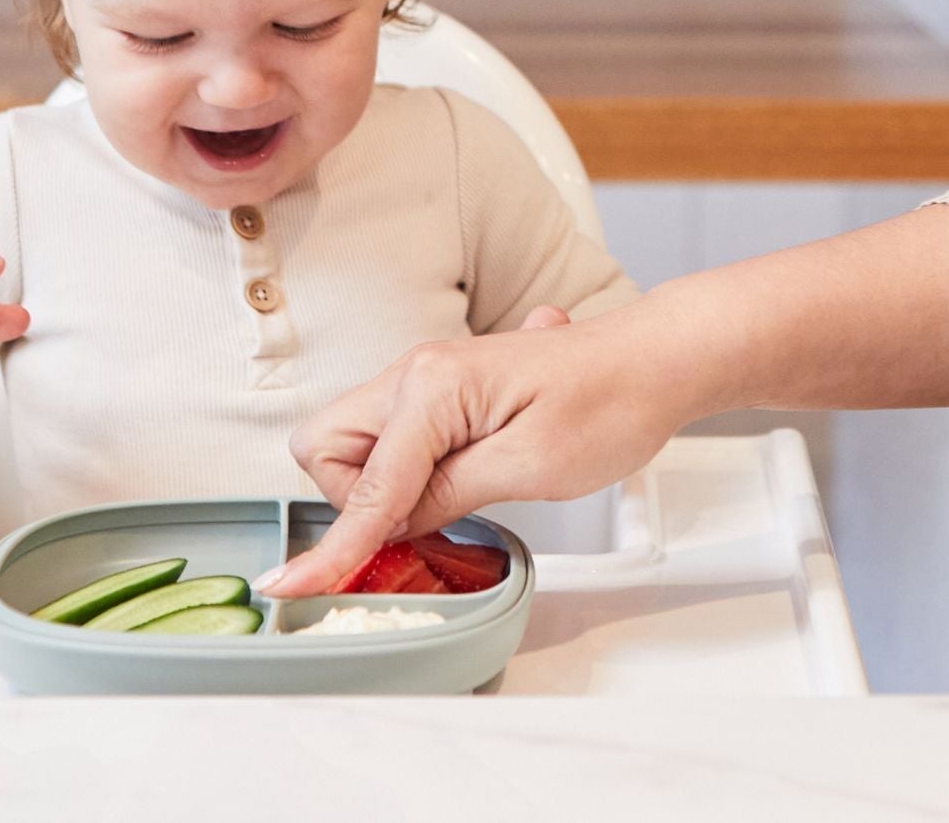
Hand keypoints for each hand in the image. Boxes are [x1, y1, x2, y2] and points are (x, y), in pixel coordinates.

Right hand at [261, 300, 699, 596]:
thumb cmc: (610, 403)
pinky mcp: (445, 391)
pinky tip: (466, 477)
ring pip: (355, 441)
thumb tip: (389, 524)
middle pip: (326, 447)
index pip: (363, 484)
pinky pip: (391, 435)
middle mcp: (414, 373)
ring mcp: (426, 378)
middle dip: (352, 497)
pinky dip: (406, 469)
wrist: (657, 359)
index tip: (291, 588)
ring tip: (456, 498)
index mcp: (429, 388)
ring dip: (381, 484)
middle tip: (423, 521)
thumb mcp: (530, 467)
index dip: (334, 546)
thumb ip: (445, 495)